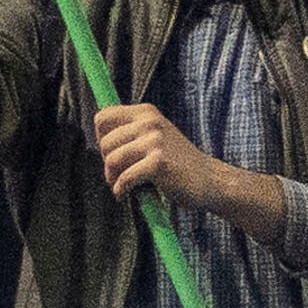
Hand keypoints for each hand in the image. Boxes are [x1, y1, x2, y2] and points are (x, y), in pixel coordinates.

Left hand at [90, 101, 237, 213]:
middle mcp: (150, 122)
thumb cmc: (177, 163)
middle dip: (107, 162)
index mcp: (146, 113)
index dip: (101, 138)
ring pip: (112, 159)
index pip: (103, 117)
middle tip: (117, 175)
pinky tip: (125, 195)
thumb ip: (131, 133)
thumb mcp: (155, 137)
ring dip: (112, 178)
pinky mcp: (158, 162)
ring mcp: (155, 141)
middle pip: (105, 141)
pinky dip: (120, 190)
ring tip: (121, 186)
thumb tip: (98, 140)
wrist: (209, 180)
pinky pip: (125, 178)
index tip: (113, 153)